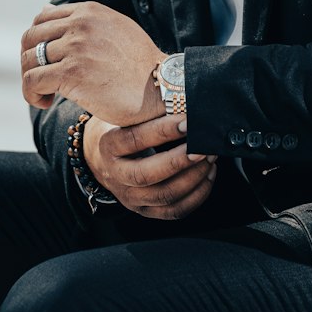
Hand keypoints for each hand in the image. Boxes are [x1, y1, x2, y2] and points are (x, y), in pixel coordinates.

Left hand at [21, 1, 164, 125]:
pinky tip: (45, 103)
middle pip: (31, 38)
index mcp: (89, 11)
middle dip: (29, 61)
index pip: (42, 19)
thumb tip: (45, 7)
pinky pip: (33, 81)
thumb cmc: (139, 65)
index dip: (37, 43)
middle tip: (41, 81)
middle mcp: (80, 24)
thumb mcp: (112, 29)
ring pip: (29, 60)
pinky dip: (31, 94)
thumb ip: (81, 20)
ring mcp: (76, 47)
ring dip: (31, 81)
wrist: (161, 88)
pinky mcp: (72, 72)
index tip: (46, 62)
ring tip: (45, 95)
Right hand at [83, 113, 216, 220]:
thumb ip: (149, 112)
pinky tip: (208, 176)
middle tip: (203, 147)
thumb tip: (185, 100)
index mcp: (108, 147)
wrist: (102, 160)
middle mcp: (116, 176)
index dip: (163, 131)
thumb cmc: (121, 130)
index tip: (187, 122)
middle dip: (180, 161)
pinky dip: (197, 195)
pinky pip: (175, 211)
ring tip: (209, 158)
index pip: (135, 140)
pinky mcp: (145, 210)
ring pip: (165, 195)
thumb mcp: (125, 117)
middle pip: (147, 175)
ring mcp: (130, 198)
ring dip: (194, 177)